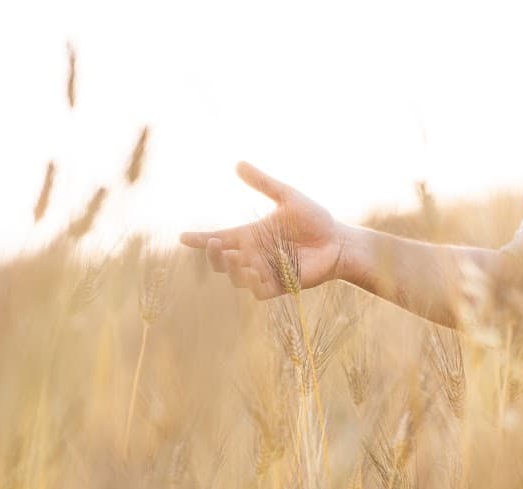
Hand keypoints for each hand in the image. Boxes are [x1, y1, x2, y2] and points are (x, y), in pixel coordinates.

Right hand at [180, 162, 344, 298]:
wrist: (338, 241)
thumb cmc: (314, 219)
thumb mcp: (287, 197)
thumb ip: (263, 183)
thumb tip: (238, 163)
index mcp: (251, 235)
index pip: (219, 238)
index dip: (199, 239)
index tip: (184, 237)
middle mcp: (254, 255)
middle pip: (222, 261)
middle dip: (213, 255)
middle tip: (214, 243)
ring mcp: (265, 272)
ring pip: (237, 277)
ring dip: (233, 269)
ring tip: (237, 256)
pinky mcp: (280, 286)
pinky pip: (259, 291)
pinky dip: (253, 284)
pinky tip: (254, 273)